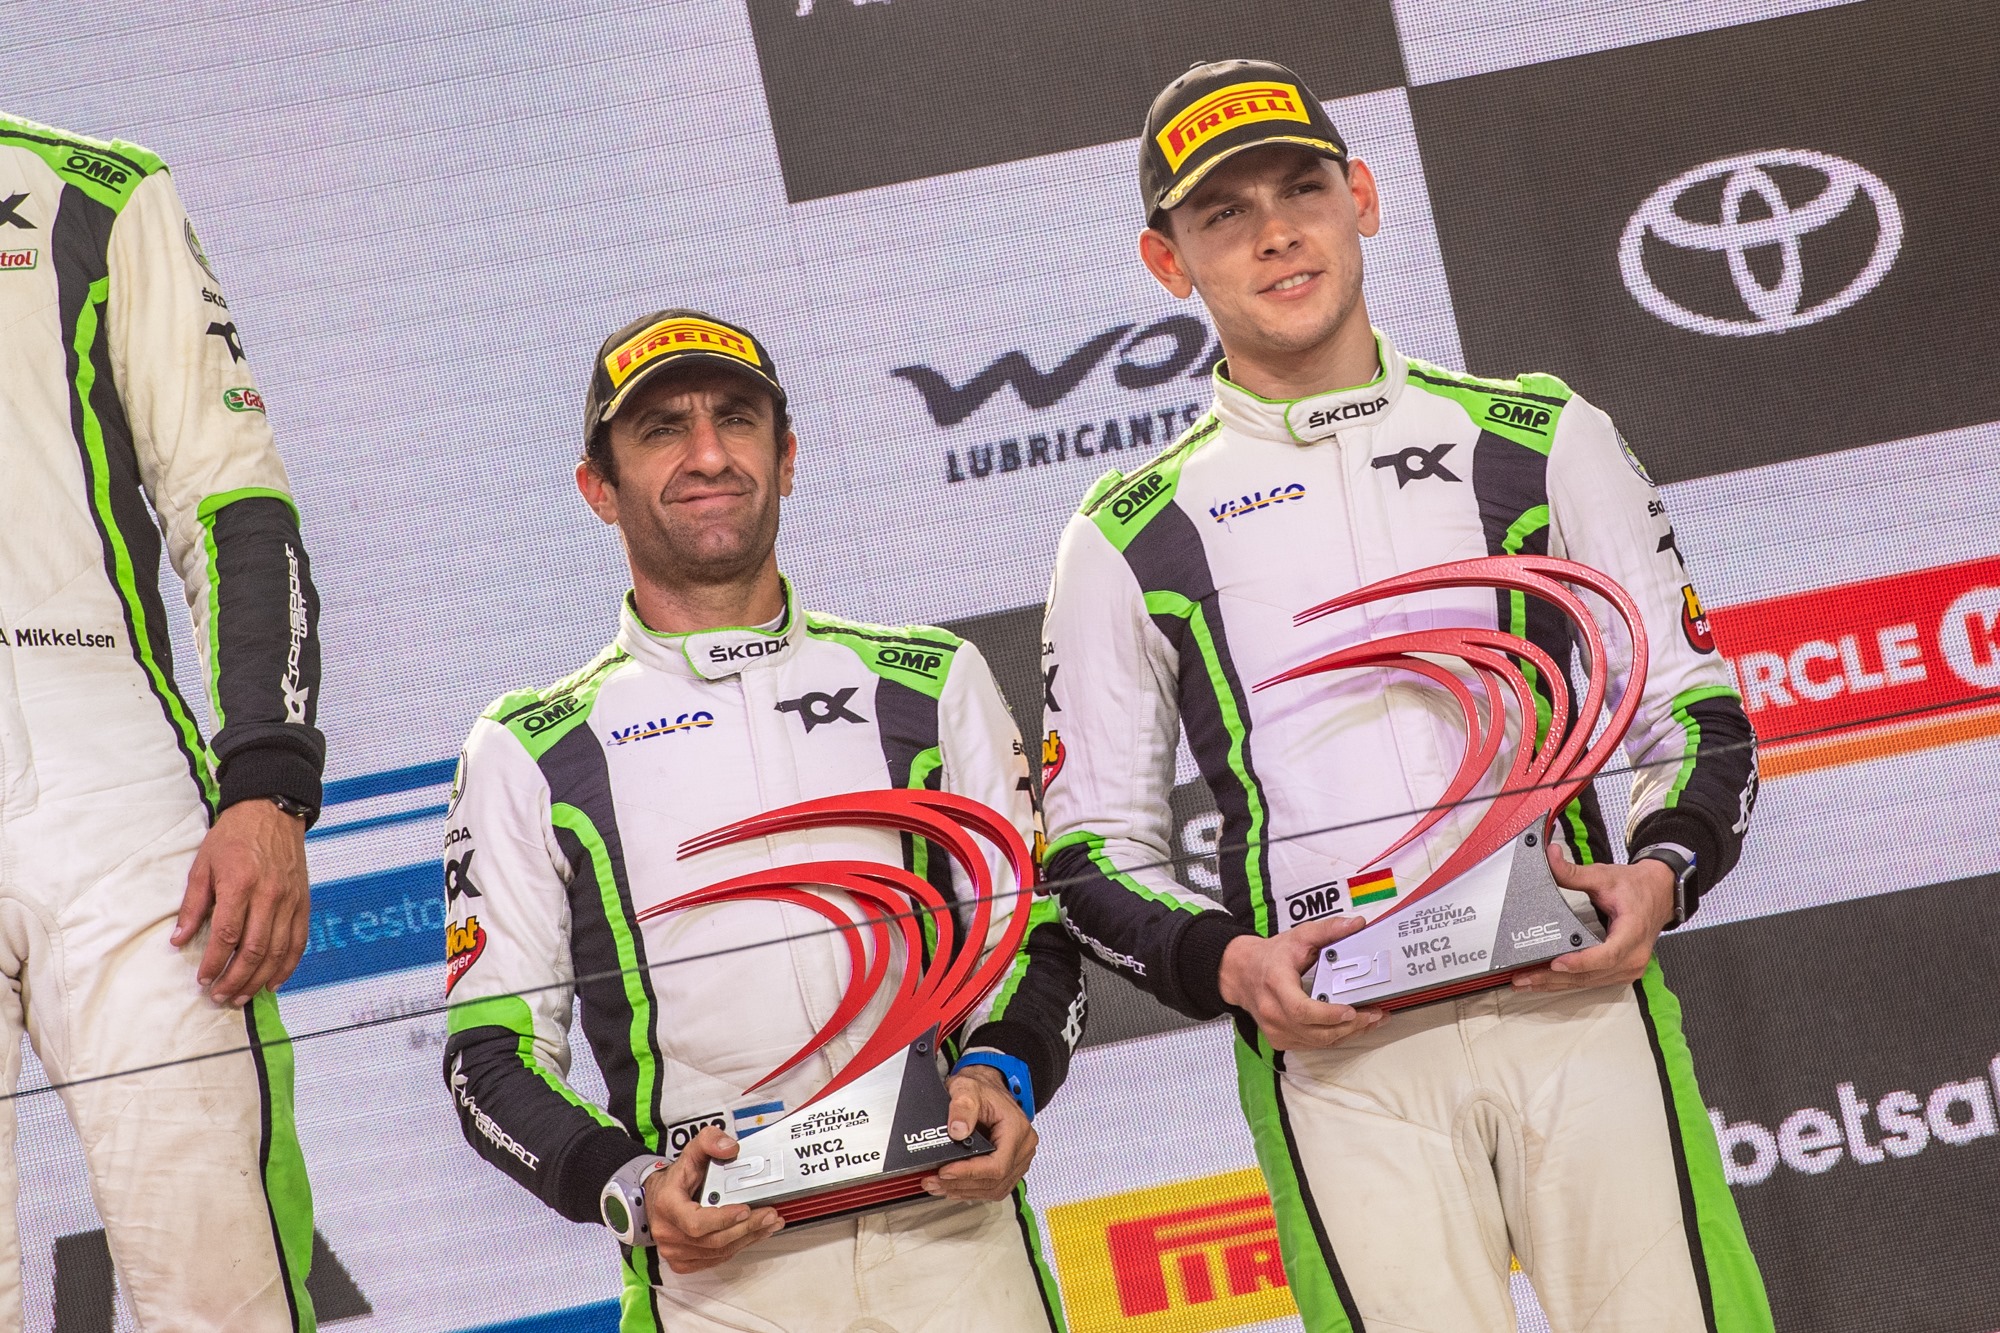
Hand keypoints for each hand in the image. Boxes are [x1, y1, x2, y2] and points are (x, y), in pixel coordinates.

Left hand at [173, 798, 310, 1005]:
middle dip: (235, 979)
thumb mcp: (203, 865)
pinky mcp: (303, 902)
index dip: (214, 962)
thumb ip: (193, 905)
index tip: (202, 979)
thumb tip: (178, 940)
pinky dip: (287, 966)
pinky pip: (298, 941)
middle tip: (219, 996)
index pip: (227, 934)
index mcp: (240, 884)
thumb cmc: (234, 836)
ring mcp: (290, 900)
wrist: (273, 811)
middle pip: (254, 949)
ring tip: (241, 996)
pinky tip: (273, 982)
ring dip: (258, 979)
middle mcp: (269, 895)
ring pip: (277, 950)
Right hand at [645, 1127, 783, 1273]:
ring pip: (718, 1252)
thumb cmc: (676, 1179)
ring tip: (769, 1223)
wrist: (657, 1198)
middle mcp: (668, 1232)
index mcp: (667, 1205)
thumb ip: (710, 1142)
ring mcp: (675, 1251)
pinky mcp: (683, 1263)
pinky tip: (753, 1235)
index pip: (696, 1222)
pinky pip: (715, 1259)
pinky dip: (737, 1247)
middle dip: (746, 1228)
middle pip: (713, 1240)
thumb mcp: (691, 1151)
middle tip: (769, 1215)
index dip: (723, 1219)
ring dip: (748, 1238)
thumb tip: (730, 1148)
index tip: (746, 1209)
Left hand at [924, 1065, 1036, 1201]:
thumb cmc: (982, 1089)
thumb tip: (957, 1130)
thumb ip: (962, 1106)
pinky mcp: (1009, 1167)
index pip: (998, 1165)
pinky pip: (993, 1187)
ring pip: (994, 1189)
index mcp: (1017, 1129)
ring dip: (963, 1191)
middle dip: (960, 1184)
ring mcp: (1018, 1159)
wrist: (988, 1087)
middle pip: (995, 1181)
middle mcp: (1022, 1147)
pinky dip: (971, 1190)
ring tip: (938, 1185)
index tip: (945, 1171)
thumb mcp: (967, 1088)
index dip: (970, 1172)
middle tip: (933, 1181)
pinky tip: (952, 1187)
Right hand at [1216, 914, 1385, 1049]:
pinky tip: (1352, 1027)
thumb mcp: (1298, 936)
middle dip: (1350, 1026)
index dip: (1328, 1015)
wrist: (1241, 973)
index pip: (1301, 1009)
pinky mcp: (1280, 1040)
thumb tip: (1357, 924)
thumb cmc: (1270, 956)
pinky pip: (1313, 1044)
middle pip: (1315, 1031)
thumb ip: (1328, 930)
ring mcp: (1275, 1030)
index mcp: (1275, 984)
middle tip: (1375, 1015)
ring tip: (1372, 1020)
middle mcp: (1273, 1012)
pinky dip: (1335, 1038)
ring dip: (1348, 1034)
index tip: (1351, 1011)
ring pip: (1317, 1042)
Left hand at [1511, 848, 1673, 993]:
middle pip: (1591, 974)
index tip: (1557, 963)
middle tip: (1524, 978)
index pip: (1607, 954)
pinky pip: (1593, 981)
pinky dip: (1568, 982)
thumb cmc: (1637, 888)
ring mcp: (1629, 967)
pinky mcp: (1622, 971)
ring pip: (1589, 982)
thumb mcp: (1604, 876)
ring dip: (1556, 984)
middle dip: (1554, 978)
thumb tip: (1551, 858)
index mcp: (1632, 932)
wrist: (1660, 893)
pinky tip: (1547, 981)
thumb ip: (1574, 872)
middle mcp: (1633, 956)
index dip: (1581, 962)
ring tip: (1527, 982)